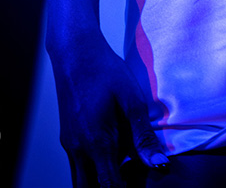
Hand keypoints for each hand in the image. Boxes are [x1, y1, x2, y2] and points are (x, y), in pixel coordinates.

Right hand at [49, 30, 167, 186]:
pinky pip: (77, 166)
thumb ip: (143, 135)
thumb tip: (158, 165)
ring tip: (123, 168)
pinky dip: (93, 169)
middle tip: (132, 180)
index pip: (110, 187)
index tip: (141, 186)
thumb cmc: (105, 70)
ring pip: (81, 181)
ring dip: (100, 180)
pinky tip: (111, 153)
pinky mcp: (66, 138)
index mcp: (97, 142)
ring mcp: (69, 144)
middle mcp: (78, 149)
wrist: (75, 51)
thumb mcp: (131, 99)